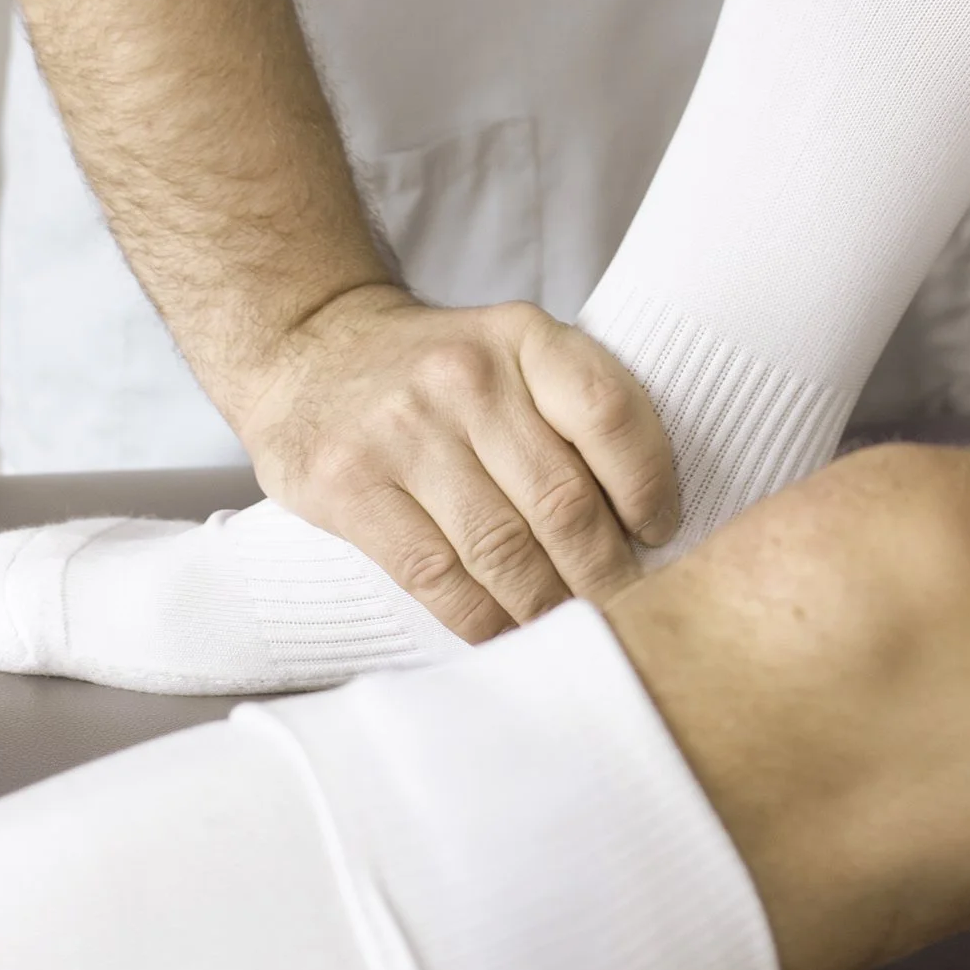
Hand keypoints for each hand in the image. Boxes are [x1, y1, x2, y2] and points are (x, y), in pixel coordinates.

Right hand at [230, 281, 678, 640]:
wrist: (311, 347)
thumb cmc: (436, 368)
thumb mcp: (509, 349)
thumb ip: (567, 410)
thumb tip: (641, 519)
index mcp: (523, 337)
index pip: (609, 413)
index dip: (648, 485)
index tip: (658, 533)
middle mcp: (466, 376)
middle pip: (560, 499)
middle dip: (604, 572)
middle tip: (624, 608)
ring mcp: (403, 430)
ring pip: (502, 548)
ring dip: (546, 606)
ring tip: (570, 628)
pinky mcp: (348, 484)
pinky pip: (435, 575)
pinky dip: (480, 619)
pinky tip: (503, 632)